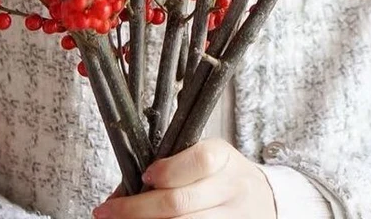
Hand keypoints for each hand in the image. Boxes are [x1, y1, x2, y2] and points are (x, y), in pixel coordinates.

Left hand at [92, 138, 275, 218]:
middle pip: (181, 204)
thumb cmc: (223, 176)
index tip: (144, 177)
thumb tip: (123, 190)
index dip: (167, 171)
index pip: (199, 160)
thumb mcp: (206, 158)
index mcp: (224, 158)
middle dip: (137, 210)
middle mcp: (231, 190)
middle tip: (109, 211)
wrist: (261, 200)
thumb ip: (171, 167)